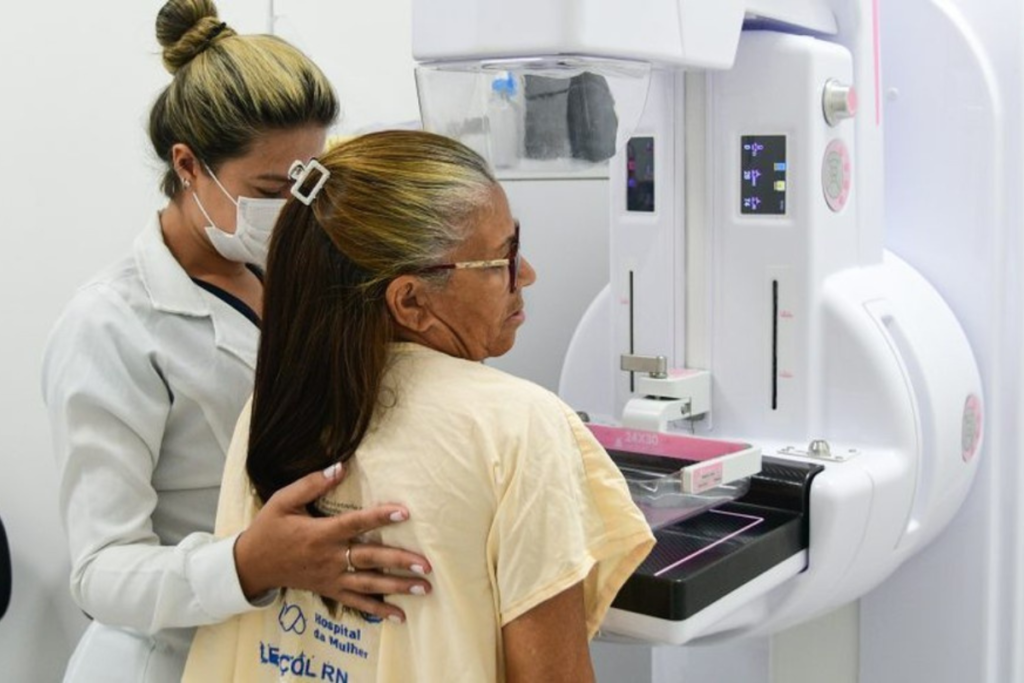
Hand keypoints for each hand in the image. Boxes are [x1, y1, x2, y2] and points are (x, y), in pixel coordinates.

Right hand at [233, 462, 431, 622]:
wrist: (251, 565)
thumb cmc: (269, 529)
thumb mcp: (283, 501)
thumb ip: (312, 483)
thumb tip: (340, 466)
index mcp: (320, 533)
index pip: (355, 523)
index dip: (379, 517)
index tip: (404, 513)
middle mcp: (329, 558)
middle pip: (369, 558)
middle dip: (399, 562)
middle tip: (426, 565)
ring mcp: (331, 578)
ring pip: (369, 584)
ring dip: (397, 587)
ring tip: (424, 589)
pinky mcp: (330, 591)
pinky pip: (357, 603)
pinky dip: (379, 611)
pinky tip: (401, 616)